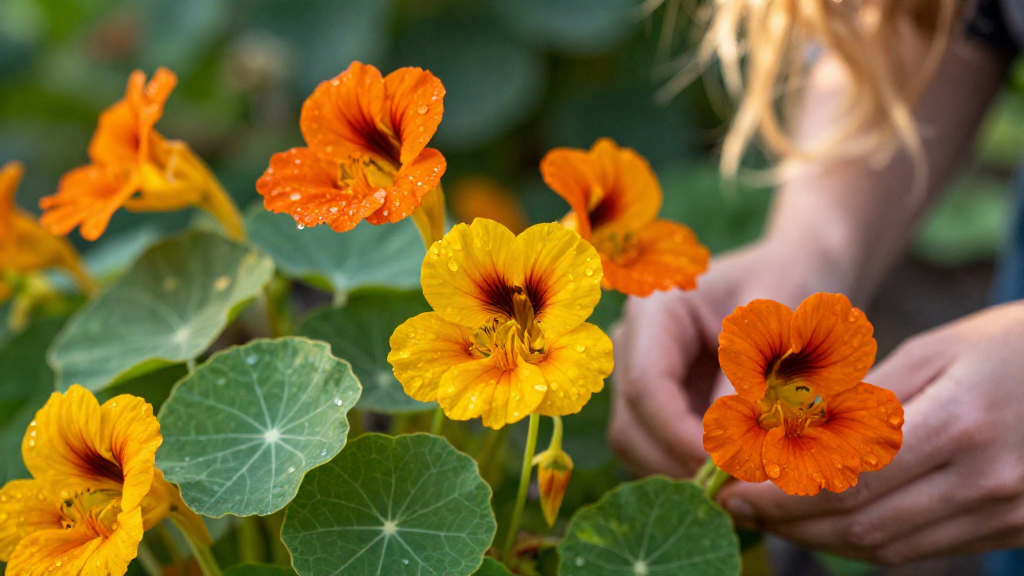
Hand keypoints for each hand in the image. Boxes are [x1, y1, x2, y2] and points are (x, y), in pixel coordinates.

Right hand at [607, 239, 845, 477]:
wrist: (798, 270)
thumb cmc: (794, 283)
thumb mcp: (781, 329)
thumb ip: (752, 385)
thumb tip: (732, 451)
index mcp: (656, 310)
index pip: (647, 387)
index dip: (682, 436)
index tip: (732, 470)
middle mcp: (633, 342)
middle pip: (632, 424)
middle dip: (681, 463)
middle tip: (740, 491)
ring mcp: (637, 372)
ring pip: (636, 444)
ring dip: (683, 472)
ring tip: (741, 486)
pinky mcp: (654, 402)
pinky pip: (656, 448)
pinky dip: (689, 468)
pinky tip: (735, 476)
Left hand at [718, 301, 1023, 564]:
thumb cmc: (1012, 346)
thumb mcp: (936, 351)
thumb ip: (865, 397)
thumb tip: (788, 430)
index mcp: (958, 423)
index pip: (846, 477)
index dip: (780, 491)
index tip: (731, 486)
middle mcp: (982, 480)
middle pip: (859, 522)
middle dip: (786, 519)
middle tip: (736, 506)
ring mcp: (1003, 514)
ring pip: (885, 547)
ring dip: (817, 537)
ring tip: (771, 517)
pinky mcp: (1012, 531)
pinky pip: (920, 550)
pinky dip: (864, 542)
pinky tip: (826, 524)